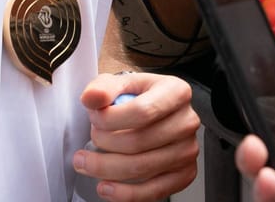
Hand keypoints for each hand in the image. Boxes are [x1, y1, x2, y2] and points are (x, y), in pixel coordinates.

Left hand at [76, 73, 200, 200]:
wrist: (159, 113)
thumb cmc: (141, 98)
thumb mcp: (122, 82)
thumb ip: (103, 88)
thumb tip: (91, 98)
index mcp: (176, 93)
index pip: (142, 112)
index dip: (110, 119)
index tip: (94, 119)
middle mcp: (186, 121)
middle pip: (139, 142)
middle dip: (103, 144)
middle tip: (89, 140)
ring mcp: (187, 150)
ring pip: (141, 168)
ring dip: (106, 169)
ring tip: (87, 163)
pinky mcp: (184, 174)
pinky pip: (153, 191)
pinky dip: (124, 194)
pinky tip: (106, 187)